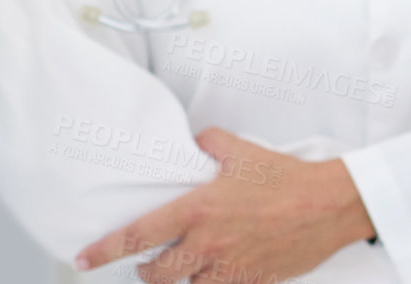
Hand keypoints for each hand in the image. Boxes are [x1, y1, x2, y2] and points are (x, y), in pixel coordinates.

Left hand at [74, 127, 374, 282]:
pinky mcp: (249, 283)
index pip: (137, 236)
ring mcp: (228, 269)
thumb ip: (211, 144)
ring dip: (183, 278)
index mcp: (197, 211)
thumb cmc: (286, 177)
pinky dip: (213, 283)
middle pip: (156, 275)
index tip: (82, 261)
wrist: (327, 205)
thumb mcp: (244, 151)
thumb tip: (196, 141)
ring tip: (189, 266)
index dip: (103, 251)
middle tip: (152, 263)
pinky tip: (220, 272)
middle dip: (148, 271)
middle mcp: (206, 244)